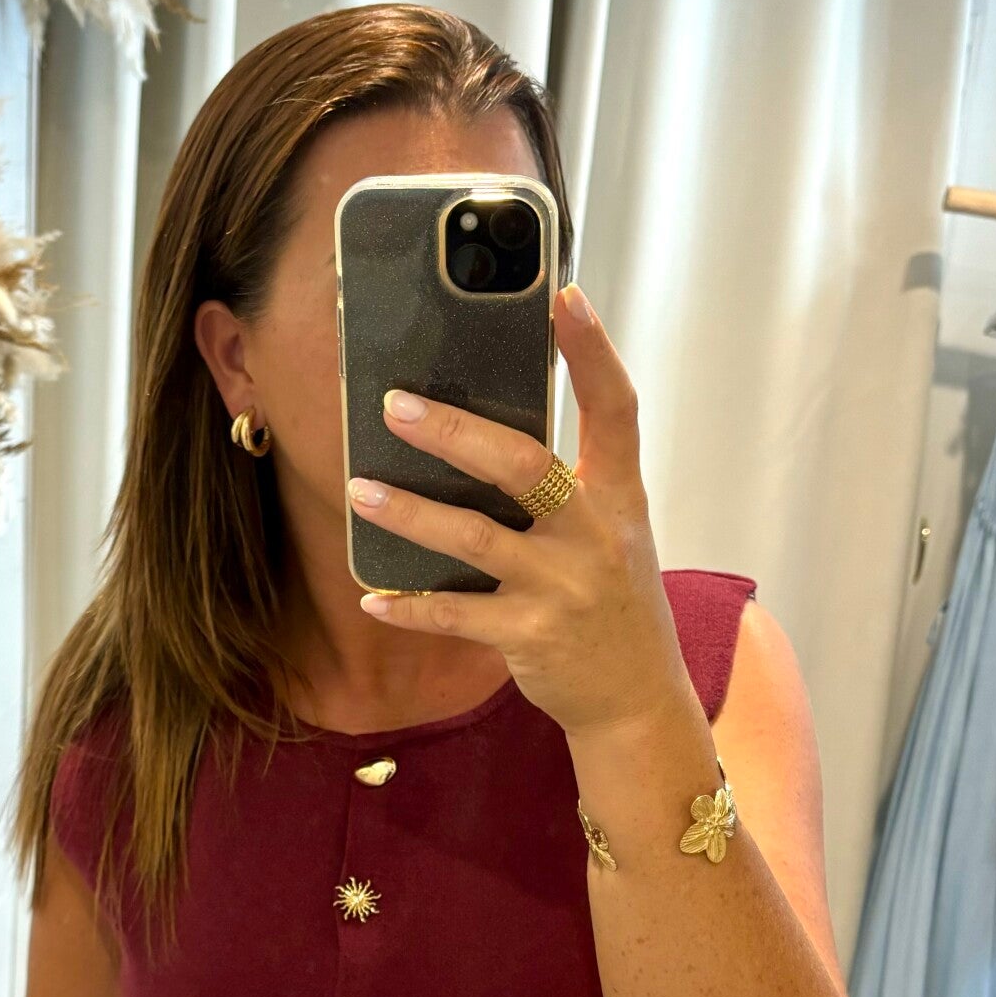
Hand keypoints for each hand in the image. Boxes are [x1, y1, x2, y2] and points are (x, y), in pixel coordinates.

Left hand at [346, 286, 693, 742]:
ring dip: (409, 514)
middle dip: (454, 432)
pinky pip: (455, 614)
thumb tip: (484, 429)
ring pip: (474, 538)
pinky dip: (409, 605)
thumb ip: (569, 483)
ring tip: (358, 490)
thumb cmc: (613, 604)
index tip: (564, 295)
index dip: (592, 351)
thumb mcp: (612, 533)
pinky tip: (372, 595)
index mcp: (620, 497)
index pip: (616, 408)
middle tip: (394, 405)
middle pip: (524, 465)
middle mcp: (595, 535)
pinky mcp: (531, 637)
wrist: (637, 701)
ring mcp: (563, 588)